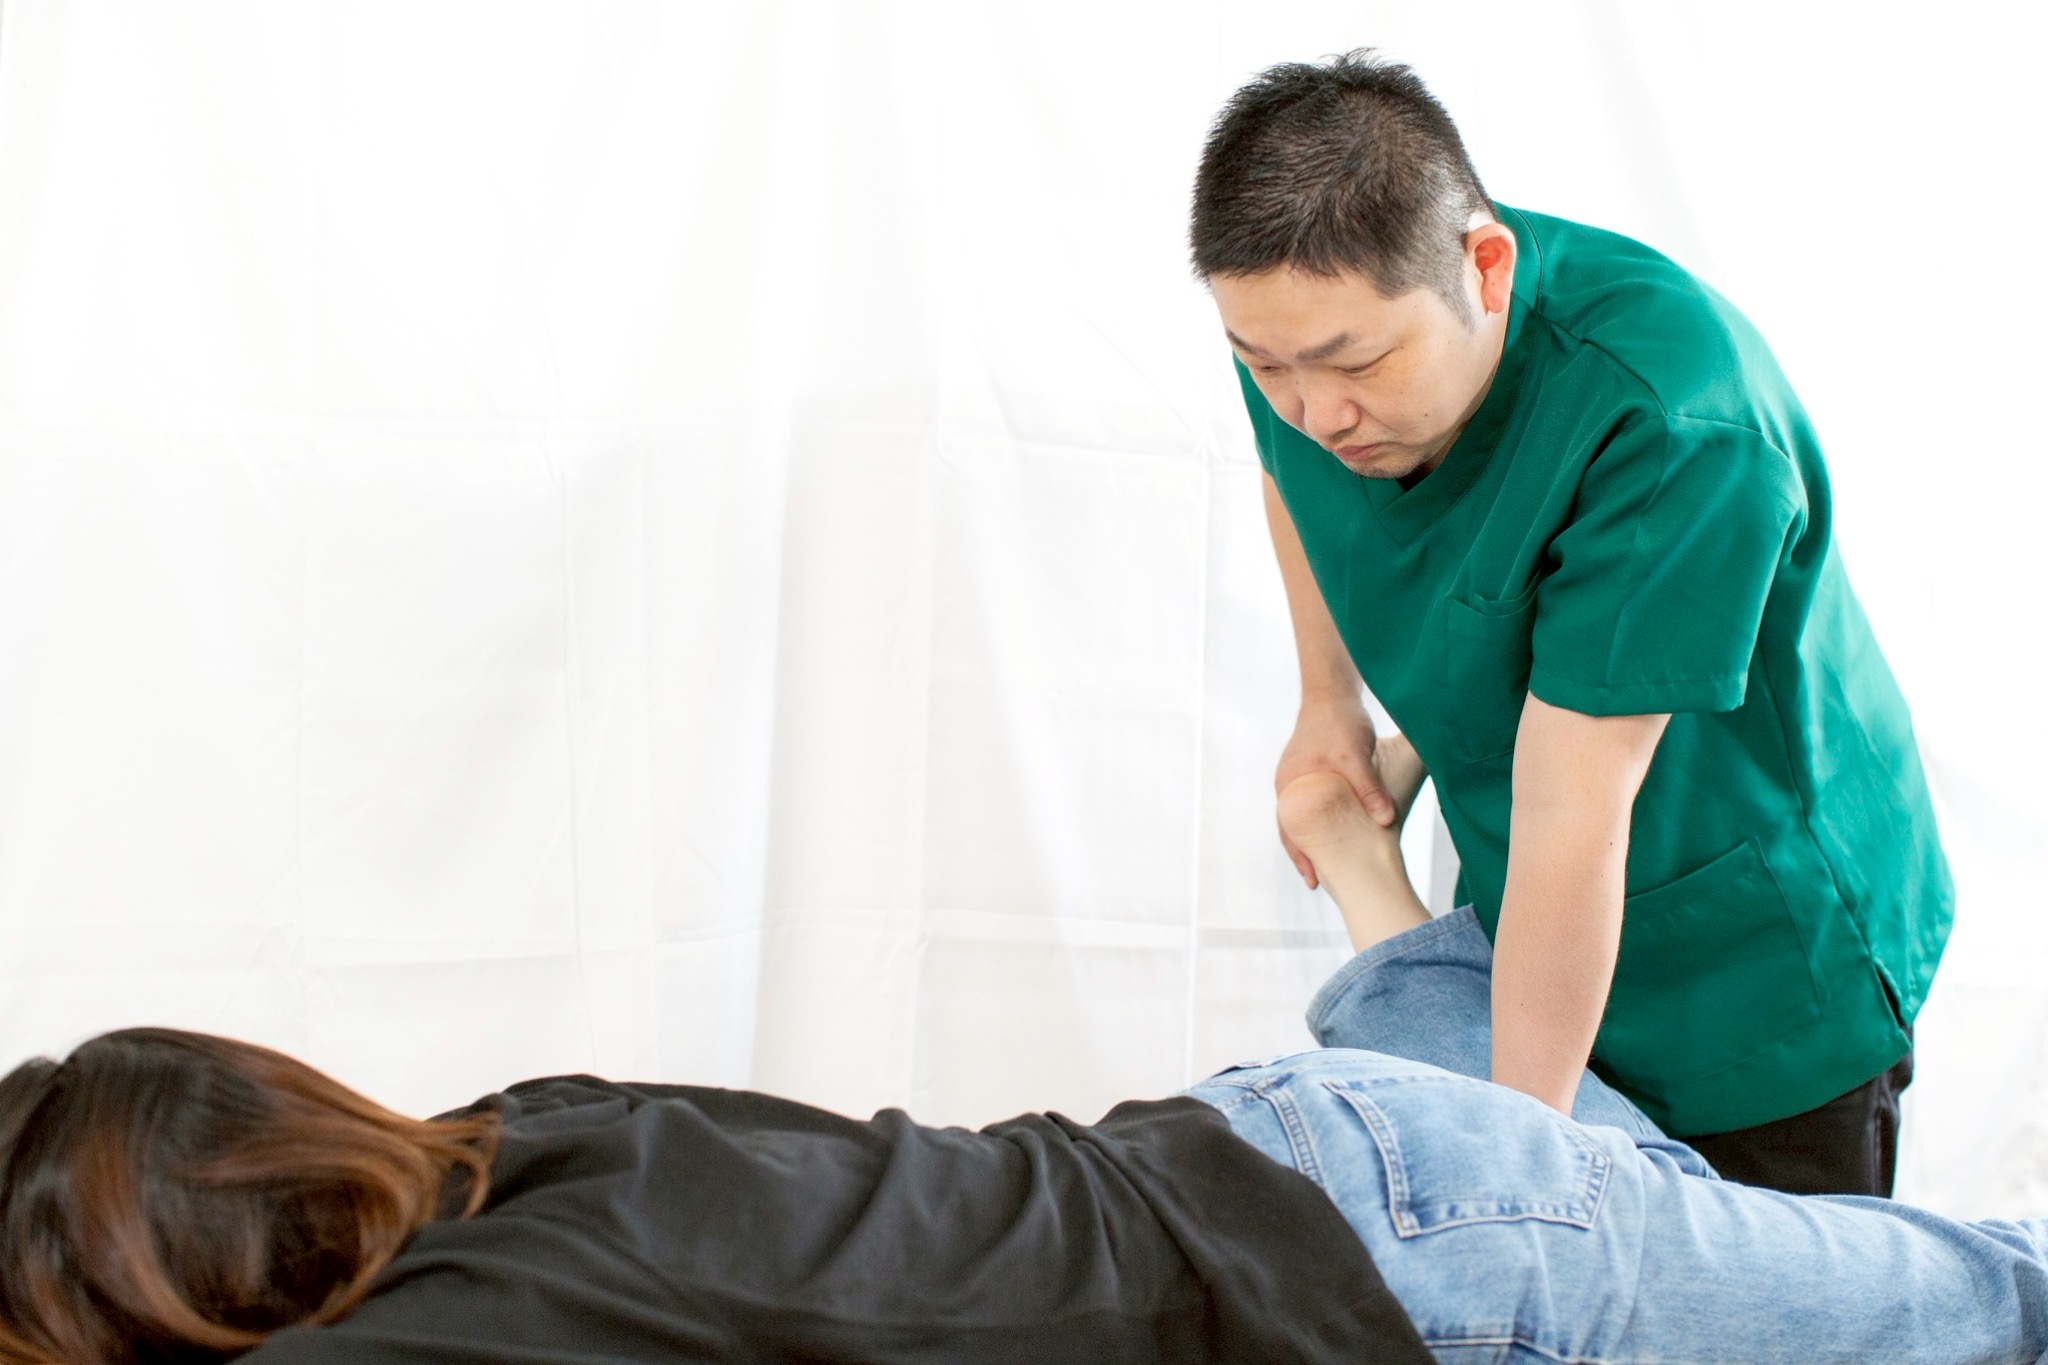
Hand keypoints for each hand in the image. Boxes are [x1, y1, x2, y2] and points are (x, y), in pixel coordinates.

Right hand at [1274, 695, 1398, 888]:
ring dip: (1310, 841)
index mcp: (1292, 785)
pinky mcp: (1306, 775)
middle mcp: (1288, 787)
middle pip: (1292, 830)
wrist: (1330, 694)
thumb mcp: (1357, 756)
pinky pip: (1308, 807)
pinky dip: (1316, 824)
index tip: (1316, 882)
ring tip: (1324, 866)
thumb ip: (1370, 788)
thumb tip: (1384, 820)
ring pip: (1299, 820)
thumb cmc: (1343, 723)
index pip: (1292, 831)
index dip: (1303, 857)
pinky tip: (1332, 834)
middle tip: (1318, 884)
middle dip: (1305, 856)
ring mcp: (1295, 781)